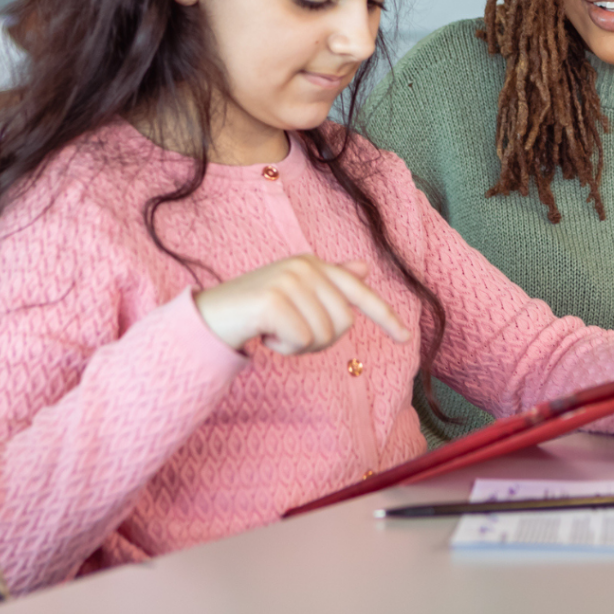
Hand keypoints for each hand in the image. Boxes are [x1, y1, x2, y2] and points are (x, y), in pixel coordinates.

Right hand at [195, 255, 410, 354]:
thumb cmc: (254, 309)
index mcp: (314, 265)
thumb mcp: (295, 292)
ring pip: (324, 335)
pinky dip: (285, 349)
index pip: (358, 292)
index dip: (384, 316)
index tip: (404, 337)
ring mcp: (289, 281)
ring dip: (300, 346)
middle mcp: (305, 267)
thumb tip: (363, 267)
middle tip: (289, 332)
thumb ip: (329, 282)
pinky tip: (265, 336)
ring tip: (275, 331)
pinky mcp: (274, 301)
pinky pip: (302, 342)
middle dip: (321, 340)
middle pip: (344, 323)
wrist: (209, 317)